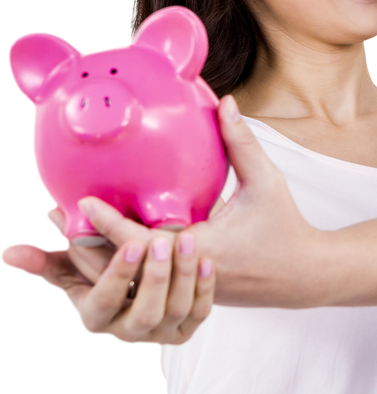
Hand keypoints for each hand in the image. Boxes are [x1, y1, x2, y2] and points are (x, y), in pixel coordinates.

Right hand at [1, 207, 214, 345]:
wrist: (132, 287)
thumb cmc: (93, 272)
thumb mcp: (67, 269)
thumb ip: (40, 261)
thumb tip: (8, 253)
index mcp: (96, 318)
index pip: (105, 301)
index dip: (119, 275)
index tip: (134, 242)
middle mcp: (128, 333)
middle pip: (147, 312)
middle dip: (156, 277)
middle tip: (163, 239)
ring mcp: (161, 333)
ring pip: (177, 309)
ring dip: (184, 274)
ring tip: (188, 238)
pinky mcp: (187, 328)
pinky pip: (200, 312)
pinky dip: (204, 286)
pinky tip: (205, 259)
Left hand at [16, 96, 317, 309]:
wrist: (305, 275)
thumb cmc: (286, 228)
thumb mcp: (266, 182)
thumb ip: (242, 142)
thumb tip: (224, 102)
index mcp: (204, 251)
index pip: (145, 243)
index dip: (110, 225)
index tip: (83, 203)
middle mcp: (188, 275)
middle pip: (124, 268)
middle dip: (86, 246)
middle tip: (53, 216)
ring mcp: (185, 289)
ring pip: (130, 280)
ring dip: (97, 259)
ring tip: (64, 230)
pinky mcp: (184, 291)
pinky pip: (145, 281)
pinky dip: (120, 265)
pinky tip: (97, 244)